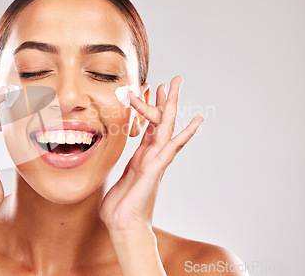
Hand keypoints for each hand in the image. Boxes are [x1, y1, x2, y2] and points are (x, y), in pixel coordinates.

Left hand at [99, 76, 203, 232]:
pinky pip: (172, 147)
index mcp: (142, 156)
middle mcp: (152, 156)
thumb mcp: (116, 178)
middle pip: (162, 121)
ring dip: (171, 105)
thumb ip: (118, 166)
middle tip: (174, 79)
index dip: (151, 107)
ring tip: (176, 84)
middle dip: (167, 99)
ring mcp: (156, 161)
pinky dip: (185, 133)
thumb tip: (108, 160)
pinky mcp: (155, 168)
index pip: (150, 126)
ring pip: (166, 127)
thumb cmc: (119, 206)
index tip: (152, 89)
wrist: (124, 226)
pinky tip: (196, 121)